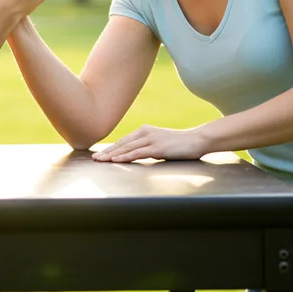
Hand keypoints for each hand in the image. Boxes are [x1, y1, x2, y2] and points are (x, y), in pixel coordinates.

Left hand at [92, 126, 208, 162]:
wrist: (197, 140)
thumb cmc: (180, 144)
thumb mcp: (160, 144)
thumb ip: (147, 147)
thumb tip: (136, 155)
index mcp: (145, 130)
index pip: (124, 141)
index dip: (111, 148)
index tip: (100, 154)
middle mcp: (145, 132)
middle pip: (122, 144)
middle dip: (107, 152)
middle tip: (94, 159)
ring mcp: (151, 139)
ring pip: (126, 148)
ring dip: (112, 155)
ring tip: (100, 160)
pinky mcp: (157, 147)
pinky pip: (137, 153)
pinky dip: (125, 157)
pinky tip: (115, 161)